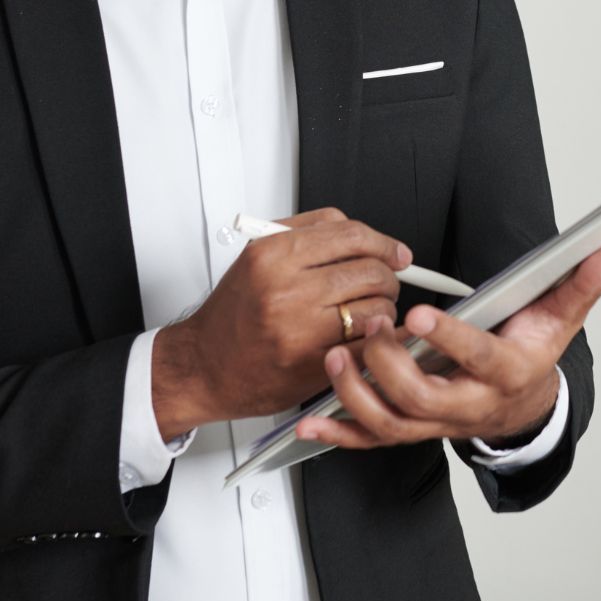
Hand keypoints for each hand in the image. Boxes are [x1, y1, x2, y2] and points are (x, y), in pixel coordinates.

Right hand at [175, 208, 411, 427]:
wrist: (204, 366)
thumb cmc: (232, 314)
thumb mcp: (258, 257)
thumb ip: (306, 234)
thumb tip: (362, 235)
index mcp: (273, 254)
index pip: (351, 234)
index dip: (384, 243)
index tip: (397, 253)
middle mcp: (287, 289)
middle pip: (370, 270)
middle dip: (388, 277)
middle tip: (384, 283)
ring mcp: (301, 329)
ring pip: (376, 308)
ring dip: (384, 310)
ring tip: (370, 312)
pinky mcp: (313, 364)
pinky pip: (368, 344)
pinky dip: (377, 340)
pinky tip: (366, 336)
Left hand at [294, 241, 600, 449]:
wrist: (523, 408)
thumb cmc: (531, 354)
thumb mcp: (560, 318)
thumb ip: (580, 283)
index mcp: (503, 372)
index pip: (477, 357)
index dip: (449, 340)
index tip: (418, 316)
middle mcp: (467, 404)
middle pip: (423, 398)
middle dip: (389, 364)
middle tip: (369, 325)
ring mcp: (435, 422)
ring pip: (391, 422)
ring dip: (356, 395)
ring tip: (336, 356)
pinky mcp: (410, 429)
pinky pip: (370, 439)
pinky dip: (338, 433)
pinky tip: (309, 421)